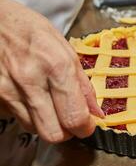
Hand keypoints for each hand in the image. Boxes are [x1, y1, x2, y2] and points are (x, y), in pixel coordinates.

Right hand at [0, 0, 103, 142]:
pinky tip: (37, 101)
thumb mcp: (66, 50)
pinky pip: (21, 120)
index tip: (88, 125)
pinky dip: (34, 117)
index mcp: (56, 66)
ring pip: (37, 130)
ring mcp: (9, 90)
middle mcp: (31, 80)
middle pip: (54, 133)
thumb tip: (96, 112)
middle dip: (68, 132)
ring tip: (54, 106)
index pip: (74, 116)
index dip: (85, 127)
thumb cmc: (32, 31)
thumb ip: (83, 85)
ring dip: (51, 124)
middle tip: (72, 120)